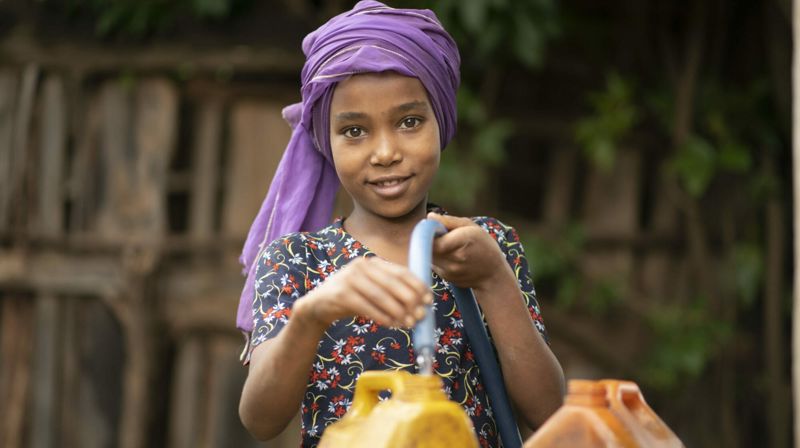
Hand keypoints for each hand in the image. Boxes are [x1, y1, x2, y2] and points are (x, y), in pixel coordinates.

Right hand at [295, 257, 431, 330]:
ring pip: (381, 296)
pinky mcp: (341, 294)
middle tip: (421, 315)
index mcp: (372, 263)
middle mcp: (361, 266)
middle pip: (393, 283)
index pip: (400, 271)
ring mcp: (349, 278)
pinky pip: (367, 307)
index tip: (428, 299)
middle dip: (410, 301)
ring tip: (408, 323)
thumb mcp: (371, 289)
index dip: (417, 285)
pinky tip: (391, 325)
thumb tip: (420, 304)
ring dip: (398, 312)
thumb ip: (391, 292)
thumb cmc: (350, 299)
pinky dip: (382, 317)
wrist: (317, 306)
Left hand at [427, 212, 510, 291]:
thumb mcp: (472, 227)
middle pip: (428, 247)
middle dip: (429, 240)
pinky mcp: (446, 278)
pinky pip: (434, 265)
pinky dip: (438, 259)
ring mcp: (449, 271)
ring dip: (432, 249)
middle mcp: (454, 258)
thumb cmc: (484, 245)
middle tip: (440, 235)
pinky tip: (450, 256)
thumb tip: (429, 216)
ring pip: (429, 256)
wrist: (493, 274)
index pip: (432, 238)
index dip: (428, 232)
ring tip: (448, 245)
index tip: (434, 228)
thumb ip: (449, 221)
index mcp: (462, 241)